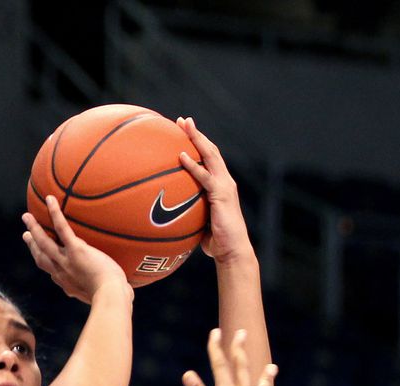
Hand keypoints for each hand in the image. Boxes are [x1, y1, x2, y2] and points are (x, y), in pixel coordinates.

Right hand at [22, 195, 130, 303]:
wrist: (111, 296)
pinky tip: (51, 200)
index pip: (52, 272)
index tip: (40, 256)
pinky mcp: (75, 250)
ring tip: (27, 216)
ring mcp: (66, 260)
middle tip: (25, 234)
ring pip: (44, 242)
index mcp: (67, 283)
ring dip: (34, 228)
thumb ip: (113, 288)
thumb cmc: (115, 298)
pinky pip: (62, 229)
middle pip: (41, 257)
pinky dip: (55, 213)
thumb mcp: (109, 294)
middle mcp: (61, 272)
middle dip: (32, 246)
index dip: (44, 263)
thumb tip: (127, 291)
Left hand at [176, 118, 252, 264]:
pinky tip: (181, 155)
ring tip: (183, 125)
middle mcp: (225, 181)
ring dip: (196, 138)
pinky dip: (193, 165)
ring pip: (210, 156)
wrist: (232, 251)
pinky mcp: (221, 195)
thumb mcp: (200, 222)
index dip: (199, 144)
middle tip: (182, 120)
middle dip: (196, 134)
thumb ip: (189, 212)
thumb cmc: (216, 242)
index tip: (184, 131)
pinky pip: (204, 176)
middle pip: (210, 151)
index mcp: (221, 186)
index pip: (210, 159)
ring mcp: (225, 186)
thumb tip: (168, 215)